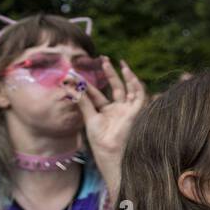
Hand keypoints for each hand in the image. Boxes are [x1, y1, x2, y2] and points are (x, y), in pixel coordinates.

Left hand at [76, 58, 147, 196]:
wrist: (112, 152)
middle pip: (115, 87)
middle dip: (109, 73)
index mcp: (106, 112)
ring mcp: (128, 110)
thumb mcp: (89, 118)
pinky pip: (139, 94)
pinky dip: (135, 83)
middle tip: (102, 58)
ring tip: (117, 62)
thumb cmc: (100, 140)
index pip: (97, 95)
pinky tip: (128, 72)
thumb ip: (82, 101)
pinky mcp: (136, 111)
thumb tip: (70, 85)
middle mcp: (118, 109)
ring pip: (128, 89)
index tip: (77, 73)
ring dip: (124, 75)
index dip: (88, 84)